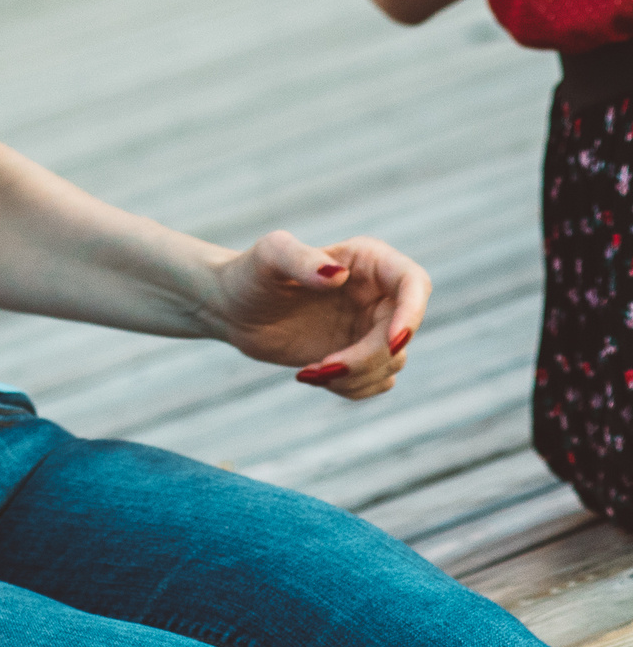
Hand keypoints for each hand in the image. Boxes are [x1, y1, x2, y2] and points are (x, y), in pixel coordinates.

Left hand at [204, 230, 431, 399]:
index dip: (414, 313)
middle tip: (322, 366)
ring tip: (309, 371)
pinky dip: (351, 388)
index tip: (393, 341)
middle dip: (368, 357)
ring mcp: (372, 327)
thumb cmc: (249, 274)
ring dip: (355, 376)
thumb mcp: (267, 258)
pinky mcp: (361, 355)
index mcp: (367, 261)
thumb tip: (338, 274)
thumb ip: (298, 258)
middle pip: (403, 333)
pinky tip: (311, 375)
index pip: (414, 283)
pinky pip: (378, 382)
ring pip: (393, 362)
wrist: (231, 309)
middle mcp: (379, 294)